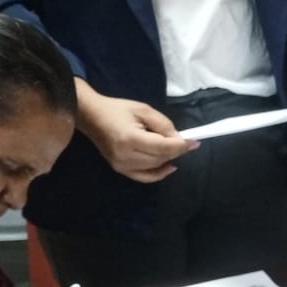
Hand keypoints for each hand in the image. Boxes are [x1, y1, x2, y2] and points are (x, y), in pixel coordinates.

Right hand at [78, 90, 194, 182]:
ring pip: (155, 167)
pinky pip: (144, 177)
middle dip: (177, 150)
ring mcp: (121, 166)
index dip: (181, 145)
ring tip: (176, 148)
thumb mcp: (143, 110)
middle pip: (160, 158)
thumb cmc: (117, 109)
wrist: (91, 116)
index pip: (163, 147)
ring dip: (169, 159)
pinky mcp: (120, 169)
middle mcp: (125, 156)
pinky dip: (159, 173)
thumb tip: (179, 138)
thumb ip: (163, 124)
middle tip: (187, 141)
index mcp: (130, 139)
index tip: (194, 141)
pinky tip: (170, 166)